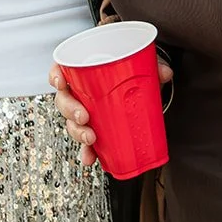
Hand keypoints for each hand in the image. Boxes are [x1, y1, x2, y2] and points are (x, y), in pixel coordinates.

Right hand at [50, 60, 174, 167]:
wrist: (137, 87)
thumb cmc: (130, 71)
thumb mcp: (141, 64)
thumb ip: (152, 65)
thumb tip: (165, 73)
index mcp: (84, 72)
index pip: (62, 69)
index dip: (56, 75)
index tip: (61, 82)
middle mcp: (80, 93)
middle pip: (64, 100)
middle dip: (70, 111)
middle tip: (83, 117)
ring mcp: (85, 112)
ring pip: (71, 123)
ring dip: (78, 132)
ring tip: (91, 138)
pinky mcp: (94, 129)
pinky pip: (85, 142)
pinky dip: (87, 151)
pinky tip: (91, 157)